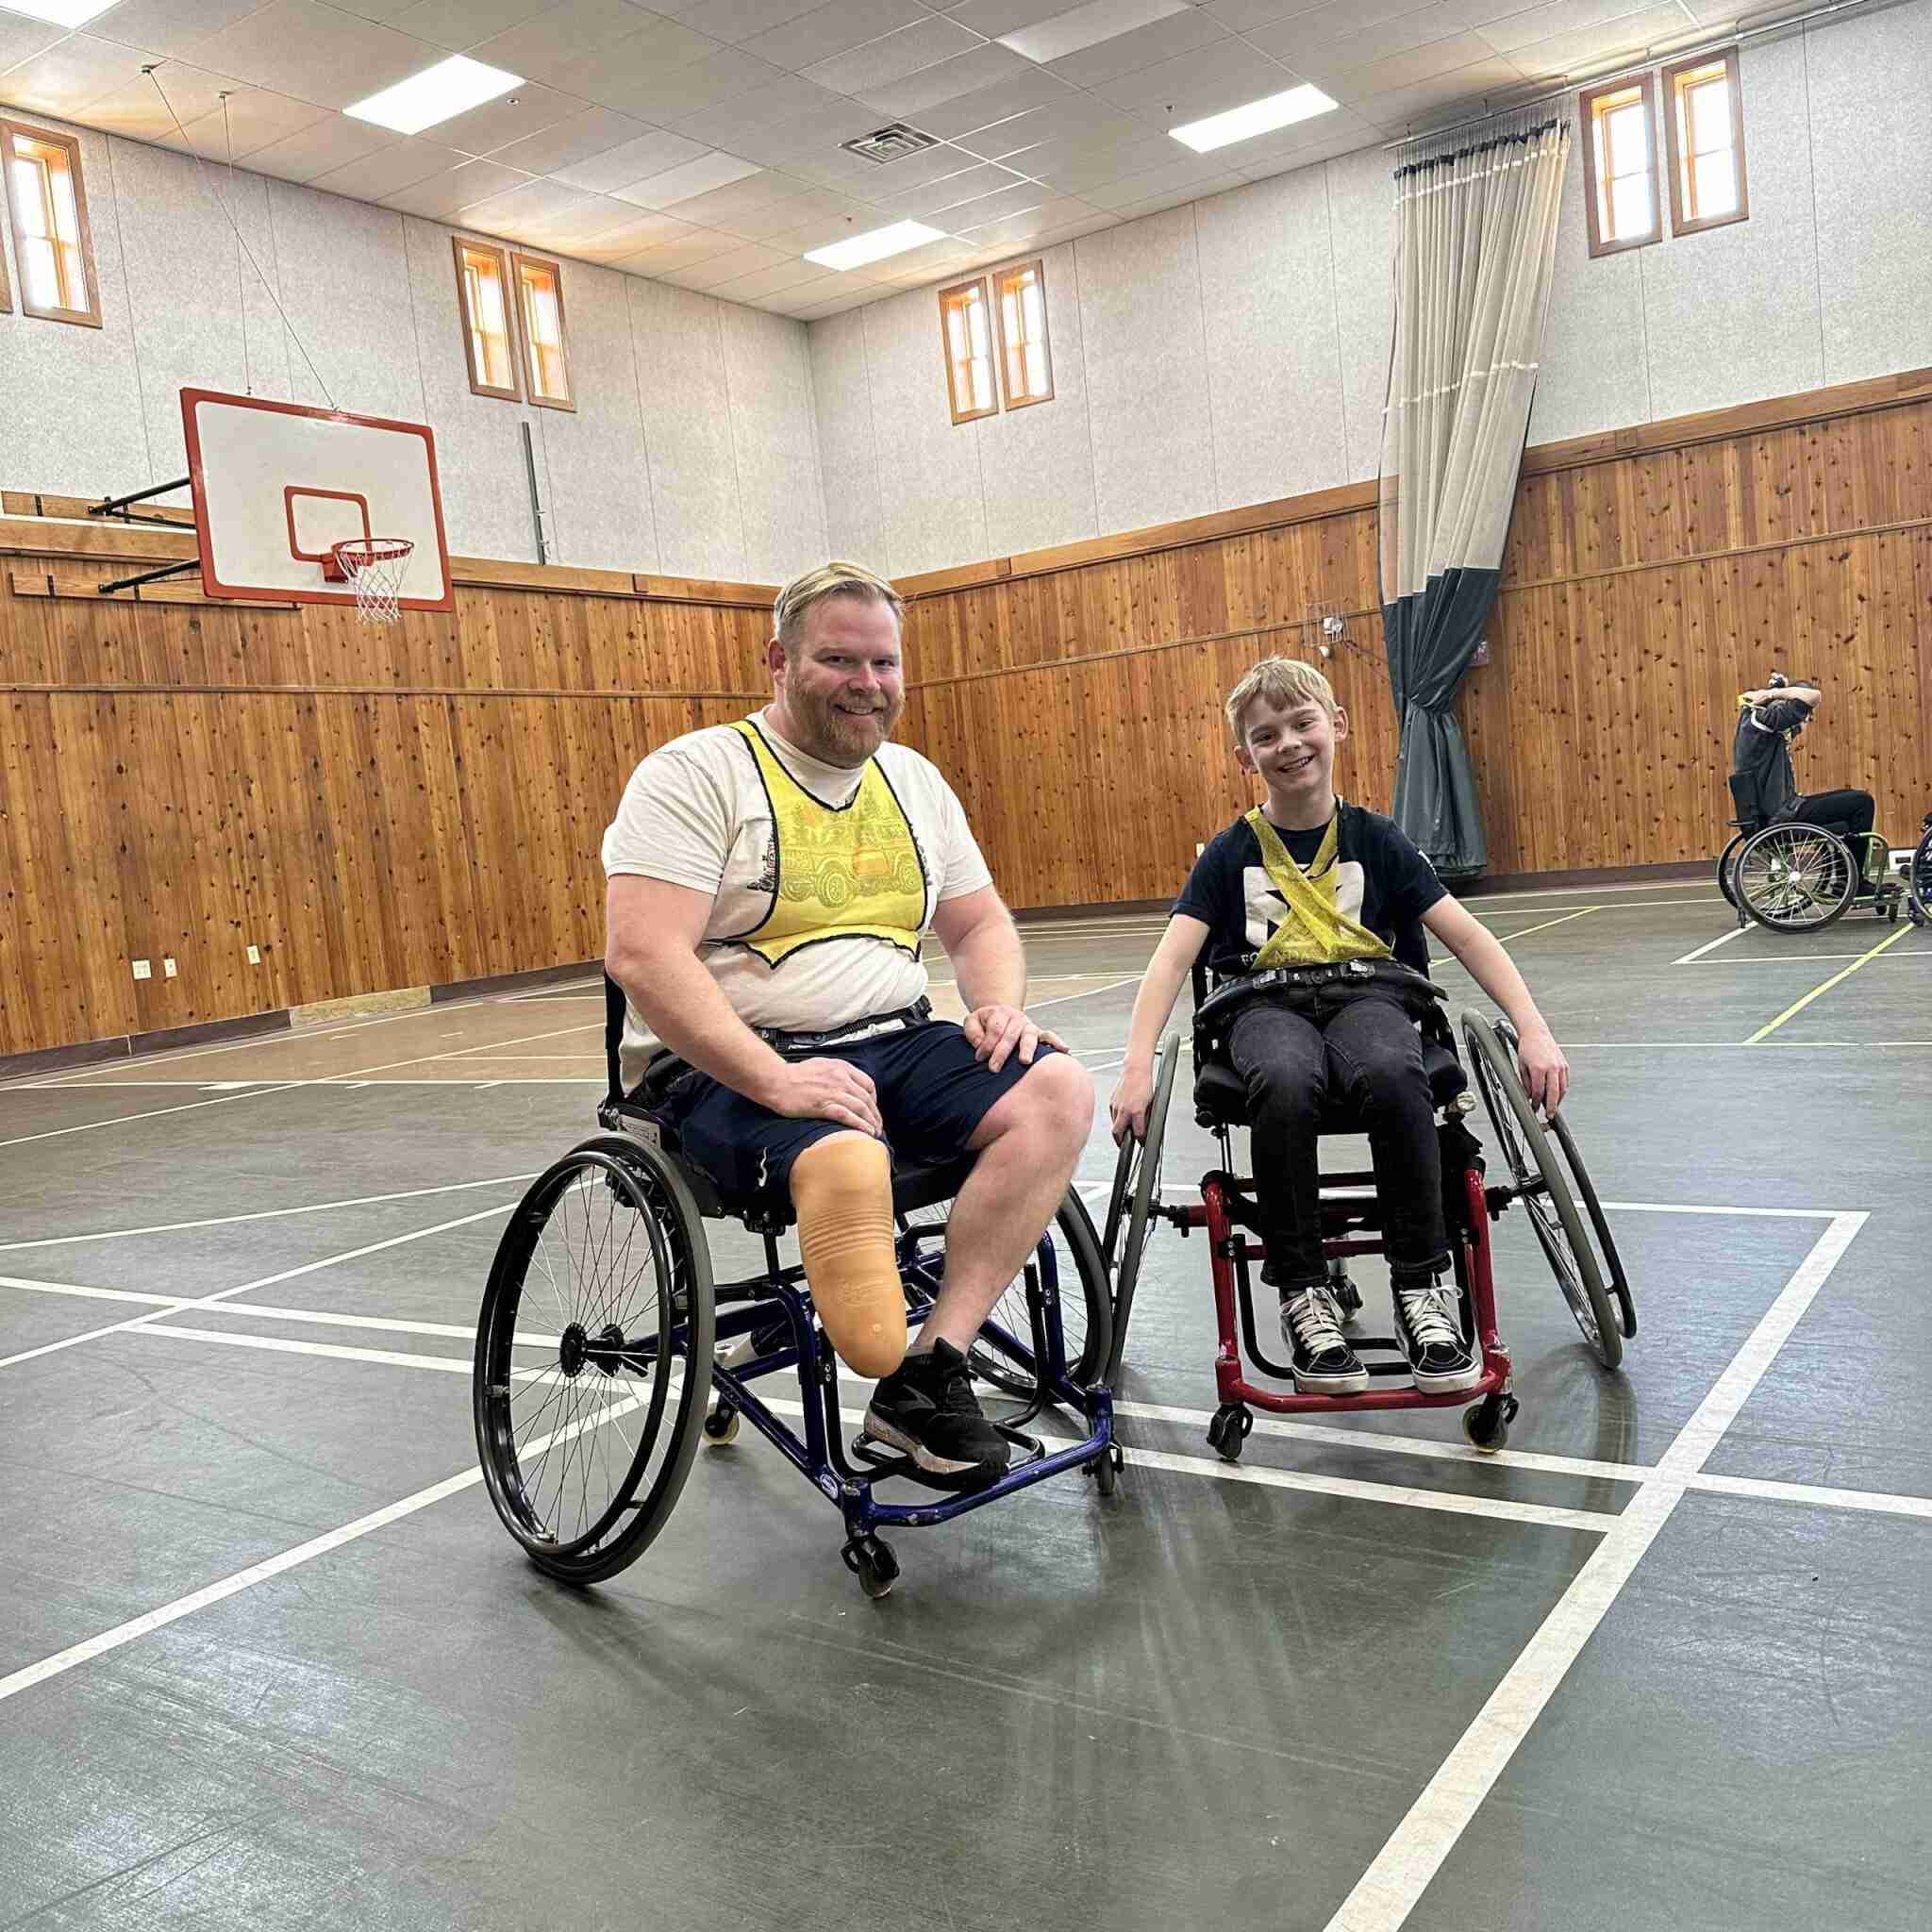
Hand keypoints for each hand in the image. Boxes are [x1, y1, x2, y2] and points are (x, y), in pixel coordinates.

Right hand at [756, 1057, 882, 1136]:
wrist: (776, 1080)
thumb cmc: (793, 1075)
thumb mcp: (820, 1065)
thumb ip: (835, 1072)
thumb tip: (845, 1083)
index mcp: (841, 1067)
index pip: (868, 1083)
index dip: (874, 1099)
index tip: (873, 1109)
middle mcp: (840, 1078)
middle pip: (867, 1098)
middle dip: (875, 1114)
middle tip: (878, 1125)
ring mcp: (833, 1092)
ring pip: (861, 1108)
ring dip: (871, 1122)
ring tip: (874, 1132)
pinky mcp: (823, 1105)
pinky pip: (848, 1116)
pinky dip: (860, 1125)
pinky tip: (865, 1132)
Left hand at [962, 1003, 1064, 1072]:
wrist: (1001, 1014)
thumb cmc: (986, 1022)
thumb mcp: (973, 1021)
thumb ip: (972, 1031)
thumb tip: (981, 1045)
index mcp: (1000, 1014)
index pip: (995, 1029)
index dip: (986, 1044)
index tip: (979, 1057)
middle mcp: (1017, 1019)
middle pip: (1011, 1035)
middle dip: (1002, 1053)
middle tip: (994, 1068)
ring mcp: (1029, 1026)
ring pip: (1030, 1036)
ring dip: (1027, 1049)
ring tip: (1025, 1061)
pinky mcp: (1039, 1034)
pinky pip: (1050, 1037)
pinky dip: (1057, 1043)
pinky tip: (1064, 1051)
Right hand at [1109, 1065, 1153, 1143]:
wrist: (1135, 1071)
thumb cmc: (1144, 1084)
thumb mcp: (1150, 1103)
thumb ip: (1146, 1117)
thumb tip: (1145, 1126)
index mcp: (1136, 1111)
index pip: (1137, 1132)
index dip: (1140, 1139)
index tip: (1141, 1141)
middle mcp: (1124, 1110)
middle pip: (1117, 1133)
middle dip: (1120, 1142)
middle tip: (1124, 1145)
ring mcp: (1116, 1106)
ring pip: (1114, 1124)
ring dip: (1118, 1130)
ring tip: (1124, 1131)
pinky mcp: (1112, 1102)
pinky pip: (1113, 1115)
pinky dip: (1117, 1119)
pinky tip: (1122, 1118)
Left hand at [1515, 1025, 1568, 1115]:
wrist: (1536, 1033)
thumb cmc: (1527, 1048)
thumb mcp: (1521, 1066)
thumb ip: (1525, 1083)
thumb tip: (1529, 1096)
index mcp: (1538, 1068)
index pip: (1538, 1092)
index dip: (1536, 1103)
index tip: (1534, 1108)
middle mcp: (1551, 1067)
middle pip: (1553, 1093)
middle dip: (1551, 1107)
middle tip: (1549, 1115)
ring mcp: (1560, 1066)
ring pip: (1562, 1089)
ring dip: (1558, 1100)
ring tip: (1552, 1107)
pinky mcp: (1565, 1065)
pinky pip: (1565, 1083)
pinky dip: (1561, 1091)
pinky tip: (1556, 1095)